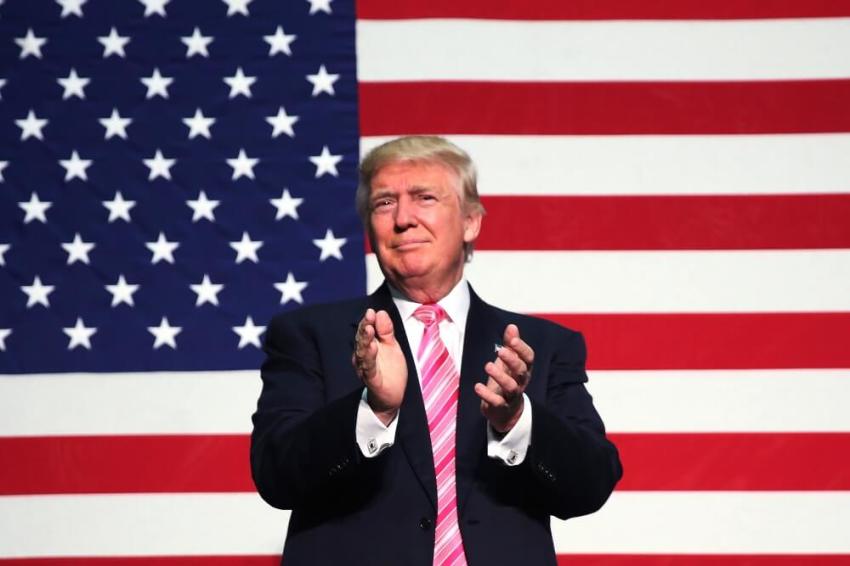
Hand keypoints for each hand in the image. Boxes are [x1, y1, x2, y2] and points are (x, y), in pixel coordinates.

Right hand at [352, 308, 407, 425]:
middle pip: (362, 340)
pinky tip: (373, 348)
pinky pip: (369, 369)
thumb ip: (386, 331)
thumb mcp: (392, 346)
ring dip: (365, 341)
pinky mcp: (372, 380)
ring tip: (369, 330)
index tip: (371, 311)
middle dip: (365, 327)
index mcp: (369, 346)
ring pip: (363, 353)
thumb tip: (380, 313)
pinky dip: (370, 359)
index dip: (368, 321)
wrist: (392, 395)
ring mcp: (366, 368)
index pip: (366, 330)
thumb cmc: (390, 370)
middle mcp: (364, 356)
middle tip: (369, 316)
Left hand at [474, 324, 533, 432]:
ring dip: (500, 376)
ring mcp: (511, 396)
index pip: (529, 358)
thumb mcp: (507, 363)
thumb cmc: (507, 380)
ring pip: (511, 386)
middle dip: (512, 361)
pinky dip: (487, 394)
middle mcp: (520, 382)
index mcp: (524, 369)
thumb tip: (512, 326)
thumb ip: (510, 345)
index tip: (512, 340)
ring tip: (488, 365)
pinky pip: (496, 401)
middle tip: (500, 351)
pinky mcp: (500, 407)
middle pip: (521, 371)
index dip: (522, 349)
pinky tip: (477, 386)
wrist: (506, 412)